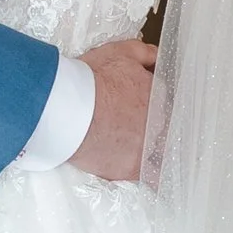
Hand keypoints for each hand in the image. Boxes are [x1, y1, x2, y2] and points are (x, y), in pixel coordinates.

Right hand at [67, 34, 157, 182]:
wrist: (69, 110)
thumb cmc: (91, 80)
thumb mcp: (119, 52)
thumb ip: (144, 53)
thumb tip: (157, 56)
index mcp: (158, 94)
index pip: (164, 101)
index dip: (151, 104)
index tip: (139, 107)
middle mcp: (159, 121)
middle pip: (162, 126)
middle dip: (150, 126)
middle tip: (130, 127)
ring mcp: (147, 146)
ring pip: (160, 151)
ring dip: (154, 151)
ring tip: (139, 151)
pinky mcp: (132, 168)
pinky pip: (152, 177)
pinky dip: (154, 178)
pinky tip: (156, 179)